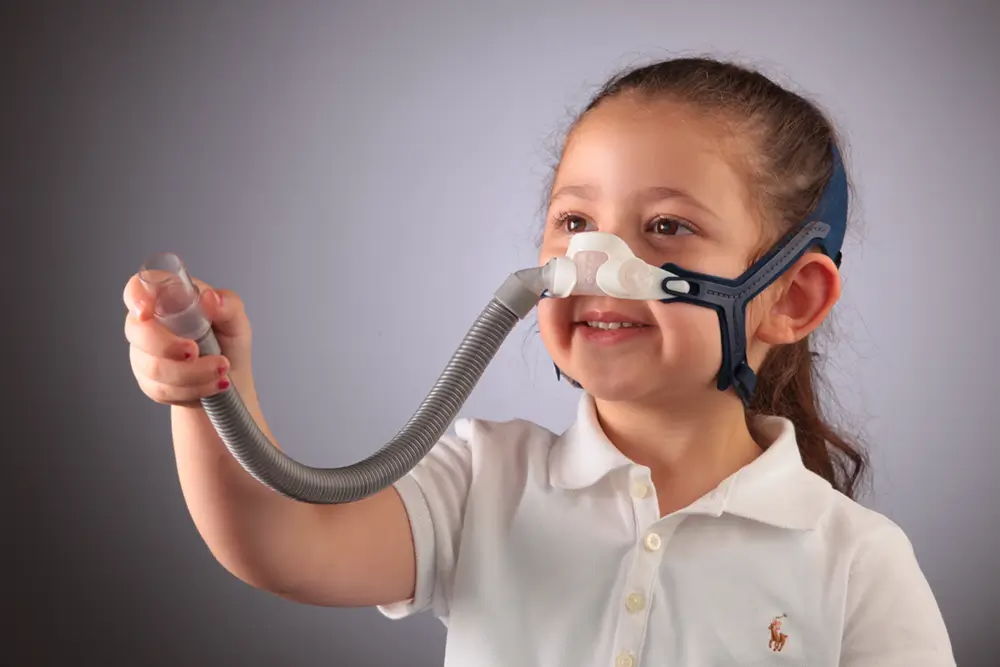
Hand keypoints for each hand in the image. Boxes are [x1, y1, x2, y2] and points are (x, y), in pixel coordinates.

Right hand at [123, 273, 252, 406]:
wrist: (232, 382)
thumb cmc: (230, 344)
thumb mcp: (238, 322)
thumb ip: (228, 306)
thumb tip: (210, 298)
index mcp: (169, 300)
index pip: (139, 288)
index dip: (136, 296)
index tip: (146, 313)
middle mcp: (151, 325)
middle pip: (138, 331)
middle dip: (168, 346)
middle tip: (196, 352)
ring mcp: (146, 354)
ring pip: (153, 366)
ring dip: (193, 373)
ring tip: (222, 369)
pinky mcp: (149, 382)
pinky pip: (161, 389)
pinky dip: (193, 389)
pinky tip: (212, 385)